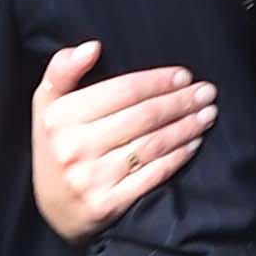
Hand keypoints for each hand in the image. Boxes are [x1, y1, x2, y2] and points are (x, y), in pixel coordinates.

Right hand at [29, 42, 215, 243]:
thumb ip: (63, 69)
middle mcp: (75, 147)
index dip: (158, 81)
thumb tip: (92, 47)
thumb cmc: (57, 145)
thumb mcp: (47, 104)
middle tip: (207, 92)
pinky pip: (153, 175)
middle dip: (180, 102)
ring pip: (152, 145)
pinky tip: (194, 143)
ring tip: (207, 114)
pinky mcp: (108, 204)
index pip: (122, 91)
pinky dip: (178, 157)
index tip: (184, 75)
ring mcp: (92, 178)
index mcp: (61, 117)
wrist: (54, 208)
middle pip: (142, 117)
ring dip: (186, 127)